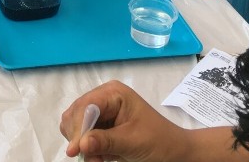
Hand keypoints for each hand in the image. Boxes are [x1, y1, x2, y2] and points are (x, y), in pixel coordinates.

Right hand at [60, 81, 188, 161]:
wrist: (174, 152)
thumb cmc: (159, 142)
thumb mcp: (133, 142)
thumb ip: (106, 141)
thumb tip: (81, 144)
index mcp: (113, 93)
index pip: (86, 106)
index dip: (78, 127)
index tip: (75, 150)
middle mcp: (103, 98)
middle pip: (76, 114)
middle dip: (79, 137)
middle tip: (91, 159)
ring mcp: (100, 111)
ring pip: (74, 125)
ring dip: (81, 144)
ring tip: (96, 160)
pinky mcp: (100, 126)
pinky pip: (81, 135)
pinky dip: (85, 148)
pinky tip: (97, 157)